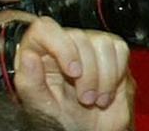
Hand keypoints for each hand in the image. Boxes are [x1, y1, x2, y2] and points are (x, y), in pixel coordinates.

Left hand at [14, 17, 134, 130]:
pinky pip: (120, 50)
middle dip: (87, 74)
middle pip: (80, 37)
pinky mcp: (113, 53)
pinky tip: (107, 91)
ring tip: (96, 99)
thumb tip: (28, 57)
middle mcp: (65, 46)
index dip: (61, 45)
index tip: (72, 71)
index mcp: (39, 55)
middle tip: (85, 99)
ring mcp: (90, 48)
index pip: (45, 28)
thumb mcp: (40, 107)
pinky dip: (116, 73)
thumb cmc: (62, 122)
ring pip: (103, 43)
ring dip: (104, 77)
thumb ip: (29, 82)